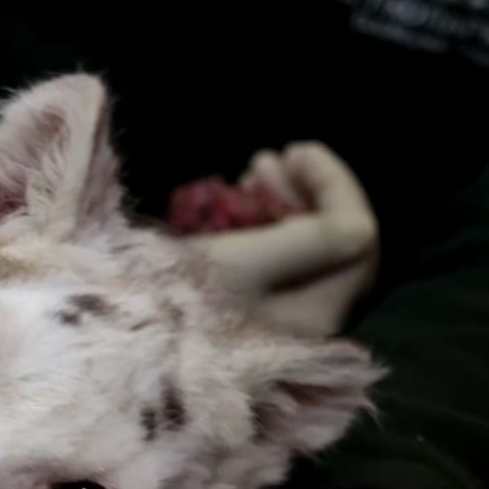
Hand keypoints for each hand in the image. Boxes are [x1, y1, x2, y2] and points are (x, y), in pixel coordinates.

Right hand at [173, 143, 378, 335]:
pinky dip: (264, 224)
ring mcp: (281, 314)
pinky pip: (277, 258)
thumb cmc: (187, 299)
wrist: (126, 339)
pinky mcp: (251, 307)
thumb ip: (318, 240)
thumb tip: (362, 222)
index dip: (334, 184)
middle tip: (266, 160)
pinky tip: (234, 204)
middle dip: (308, 190)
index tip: (294, 149)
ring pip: (307, 245)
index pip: (357, 237)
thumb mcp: (250, 262)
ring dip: (285, 201)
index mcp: (320, 312)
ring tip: (248, 176)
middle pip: (335, 240)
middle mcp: (311, 318)